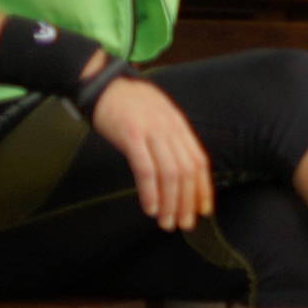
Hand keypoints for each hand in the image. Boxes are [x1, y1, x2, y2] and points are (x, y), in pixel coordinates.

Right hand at [91, 74, 212, 231]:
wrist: (103, 83)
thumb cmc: (129, 103)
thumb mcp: (158, 117)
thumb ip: (169, 139)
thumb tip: (178, 170)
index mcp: (179, 126)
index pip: (199, 161)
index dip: (204, 188)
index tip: (204, 209)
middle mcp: (170, 129)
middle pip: (187, 171)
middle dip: (188, 201)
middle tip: (185, 223)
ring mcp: (151, 132)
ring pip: (170, 173)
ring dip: (170, 202)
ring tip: (167, 222)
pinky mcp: (131, 135)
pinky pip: (145, 169)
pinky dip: (151, 191)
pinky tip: (150, 207)